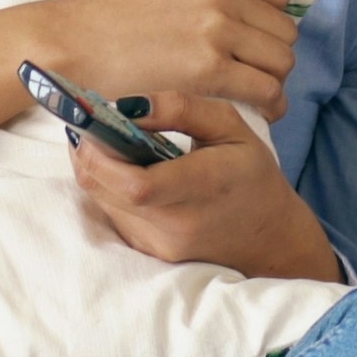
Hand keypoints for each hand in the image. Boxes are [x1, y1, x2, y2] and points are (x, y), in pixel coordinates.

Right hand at [0, 0, 300, 136]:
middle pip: (284, 30)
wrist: (70, 41)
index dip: (272, 21)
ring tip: (256, 96)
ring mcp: (217, 29)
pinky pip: (266, 89)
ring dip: (273, 80)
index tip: (259, 41)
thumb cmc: (104, 16)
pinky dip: (271, 104)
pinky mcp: (210, 68)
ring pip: (281, 60)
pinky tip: (259, 112)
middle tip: (255, 75)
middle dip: (273, 55)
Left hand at [67, 90, 337, 282]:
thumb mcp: (231, 127)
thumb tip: (128, 105)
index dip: (102, 152)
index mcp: (203, 187)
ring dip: (94, 168)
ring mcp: (160, 243)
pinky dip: (107, 186)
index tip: (93, 121)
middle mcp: (176, 224)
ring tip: (105, 140)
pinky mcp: (149, 251)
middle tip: (90, 122)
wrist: (269, 239)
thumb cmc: (252, 175)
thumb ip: (181, 109)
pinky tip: (122, 167)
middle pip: (105, 190)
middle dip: (87, 152)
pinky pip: (112, 214)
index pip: (136, 183)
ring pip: (101, 201)